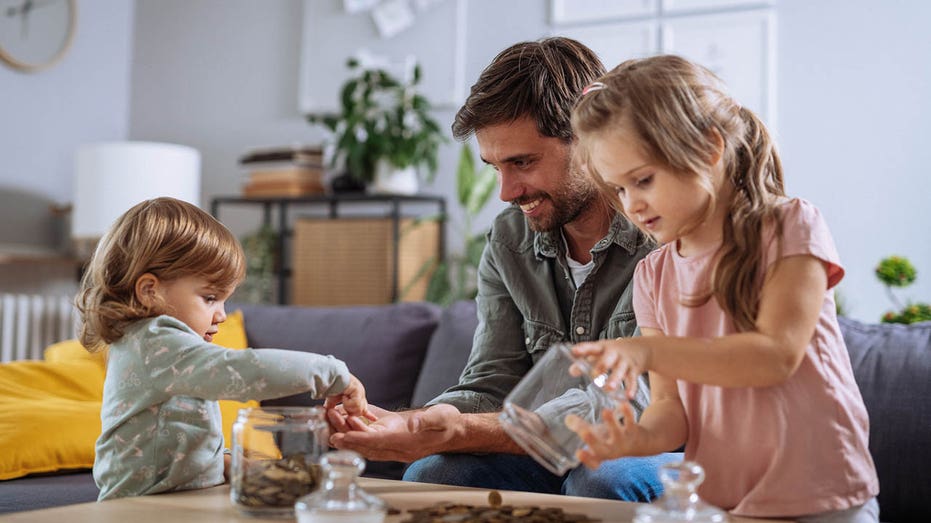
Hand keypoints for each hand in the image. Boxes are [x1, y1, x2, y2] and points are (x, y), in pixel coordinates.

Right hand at [324, 373, 373, 419]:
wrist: (330, 378)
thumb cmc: (331, 387)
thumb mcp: (333, 401)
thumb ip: (335, 410)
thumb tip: (330, 414)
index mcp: (357, 395)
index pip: (364, 407)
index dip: (369, 414)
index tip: (375, 419)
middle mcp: (360, 393)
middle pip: (361, 411)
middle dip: (351, 411)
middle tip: (343, 403)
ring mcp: (360, 392)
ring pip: (359, 409)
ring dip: (348, 406)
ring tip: (343, 398)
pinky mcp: (358, 390)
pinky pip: (355, 404)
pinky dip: (347, 403)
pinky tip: (344, 396)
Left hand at [328, 403, 461, 461]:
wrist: (452, 429)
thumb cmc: (447, 423)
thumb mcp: (442, 417)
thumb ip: (427, 420)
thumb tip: (415, 424)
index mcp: (407, 443)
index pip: (378, 443)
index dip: (358, 439)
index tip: (340, 436)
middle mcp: (397, 448)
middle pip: (366, 445)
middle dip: (346, 436)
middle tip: (327, 425)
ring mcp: (393, 444)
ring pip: (364, 442)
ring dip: (347, 433)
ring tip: (329, 420)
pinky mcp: (391, 437)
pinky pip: (369, 438)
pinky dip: (355, 430)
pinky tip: (342, 420)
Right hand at [565, 401, 642, 468]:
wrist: (641, 443)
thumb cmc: (611, 439)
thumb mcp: (596, 435)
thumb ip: (581, 427)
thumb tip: (567, 418)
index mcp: (601, 454)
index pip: (593, 462)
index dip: (586, 458)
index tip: (578, 452)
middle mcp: (612, 450)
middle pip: (602, 449)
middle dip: (592, 440)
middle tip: (583, 431)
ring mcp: (623, 441)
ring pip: (617, 433)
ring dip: (611, 422)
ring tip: (605, 411)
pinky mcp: (634, 431)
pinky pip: (630, 422)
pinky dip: (627, 413)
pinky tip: (623, 404)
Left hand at [571, 338, 651, 398]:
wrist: (640, 348)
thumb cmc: (614, 352)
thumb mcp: (600, 353)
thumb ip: (585, 360)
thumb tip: (572, 370)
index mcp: (603, 348)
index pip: (591, 347)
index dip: (583, 349)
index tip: (574, 351)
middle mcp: (614, 353)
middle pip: (607, 358)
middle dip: (601, 366)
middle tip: (594, 375)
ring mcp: (624, 361)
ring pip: (620, 370)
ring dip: (615, 379)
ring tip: (610, 388)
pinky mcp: (634, 370)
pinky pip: (632, 380)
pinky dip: (631, 388)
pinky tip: (628, 396)